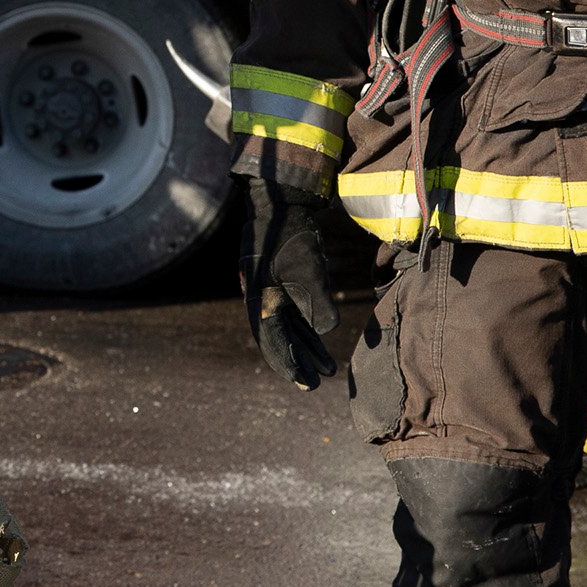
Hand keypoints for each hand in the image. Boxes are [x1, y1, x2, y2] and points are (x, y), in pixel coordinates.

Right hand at [241, 179, 340, 389]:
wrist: (280, 201)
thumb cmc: (289, 234)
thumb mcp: (307, 269)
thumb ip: (317, 303)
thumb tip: (325, 330)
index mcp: (260, 299)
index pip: (272, 341)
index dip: (286, 363)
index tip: (302, 382)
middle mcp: (262, 299)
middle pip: (278, 339)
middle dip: (296, 362)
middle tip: (313, 385)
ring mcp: (271, 290)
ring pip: (288, 327)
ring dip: (305, 347)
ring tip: (326, 369)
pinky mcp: (281, 281)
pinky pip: (294, 312)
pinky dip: (308, 328)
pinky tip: (321, 338)